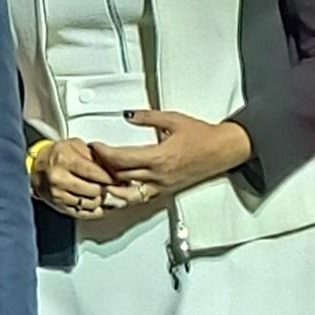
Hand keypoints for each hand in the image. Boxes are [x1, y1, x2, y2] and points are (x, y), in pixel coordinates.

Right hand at [34, 136, 131, 218]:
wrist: (37, 168)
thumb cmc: (57, 155)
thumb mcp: (74, 146)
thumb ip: (93, 155)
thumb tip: (111, 167)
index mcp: (65, 161)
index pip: (94, 173)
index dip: (109, 177)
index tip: (116, 178)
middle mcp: (60, 179)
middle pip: (94, 191)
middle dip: (105, 189)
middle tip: (109, 186)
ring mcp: (58, 195)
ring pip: (90, 204)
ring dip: (99, 200)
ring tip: (101, 193)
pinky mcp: (59, 207)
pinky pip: (82, 214)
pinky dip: (93, 211)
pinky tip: (96, 204)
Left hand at [106, 108, 251, 206]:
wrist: (222, 150)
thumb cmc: (202, 137)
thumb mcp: (173, 120)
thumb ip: (147, 117)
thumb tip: (128, 115)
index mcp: (159, 157)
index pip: (121, 159)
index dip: (103, 153)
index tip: (95, 146)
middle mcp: (158, 176)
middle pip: (119, 177)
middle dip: (101, 168)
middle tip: (92, 158)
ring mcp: (161, 187)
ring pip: (127, 193)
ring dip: (110, 186)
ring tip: (99, 176)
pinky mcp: (164, 192)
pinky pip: (139, 199)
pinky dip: (124, 196)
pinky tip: (115, 190)